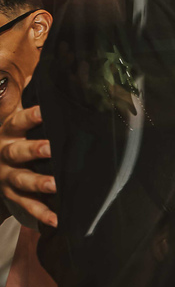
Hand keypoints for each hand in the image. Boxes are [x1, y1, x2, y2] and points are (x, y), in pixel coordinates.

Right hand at [0, 105, 56, 226]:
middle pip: (16, 150)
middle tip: (52, 148)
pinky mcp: (10, 194)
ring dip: (38, 182)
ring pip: (20, 179)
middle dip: (33, 149)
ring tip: (56, 184)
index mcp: (7, 129)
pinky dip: (40, 213)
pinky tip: (56, 220)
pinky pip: (25, 205)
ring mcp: (6, 175)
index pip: (18, 120)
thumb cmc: (11, 131)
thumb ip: (28, 93)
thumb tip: (50, 67)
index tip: (45, 111)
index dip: (31, 116)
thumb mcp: (13, 113)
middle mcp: (4, 151)